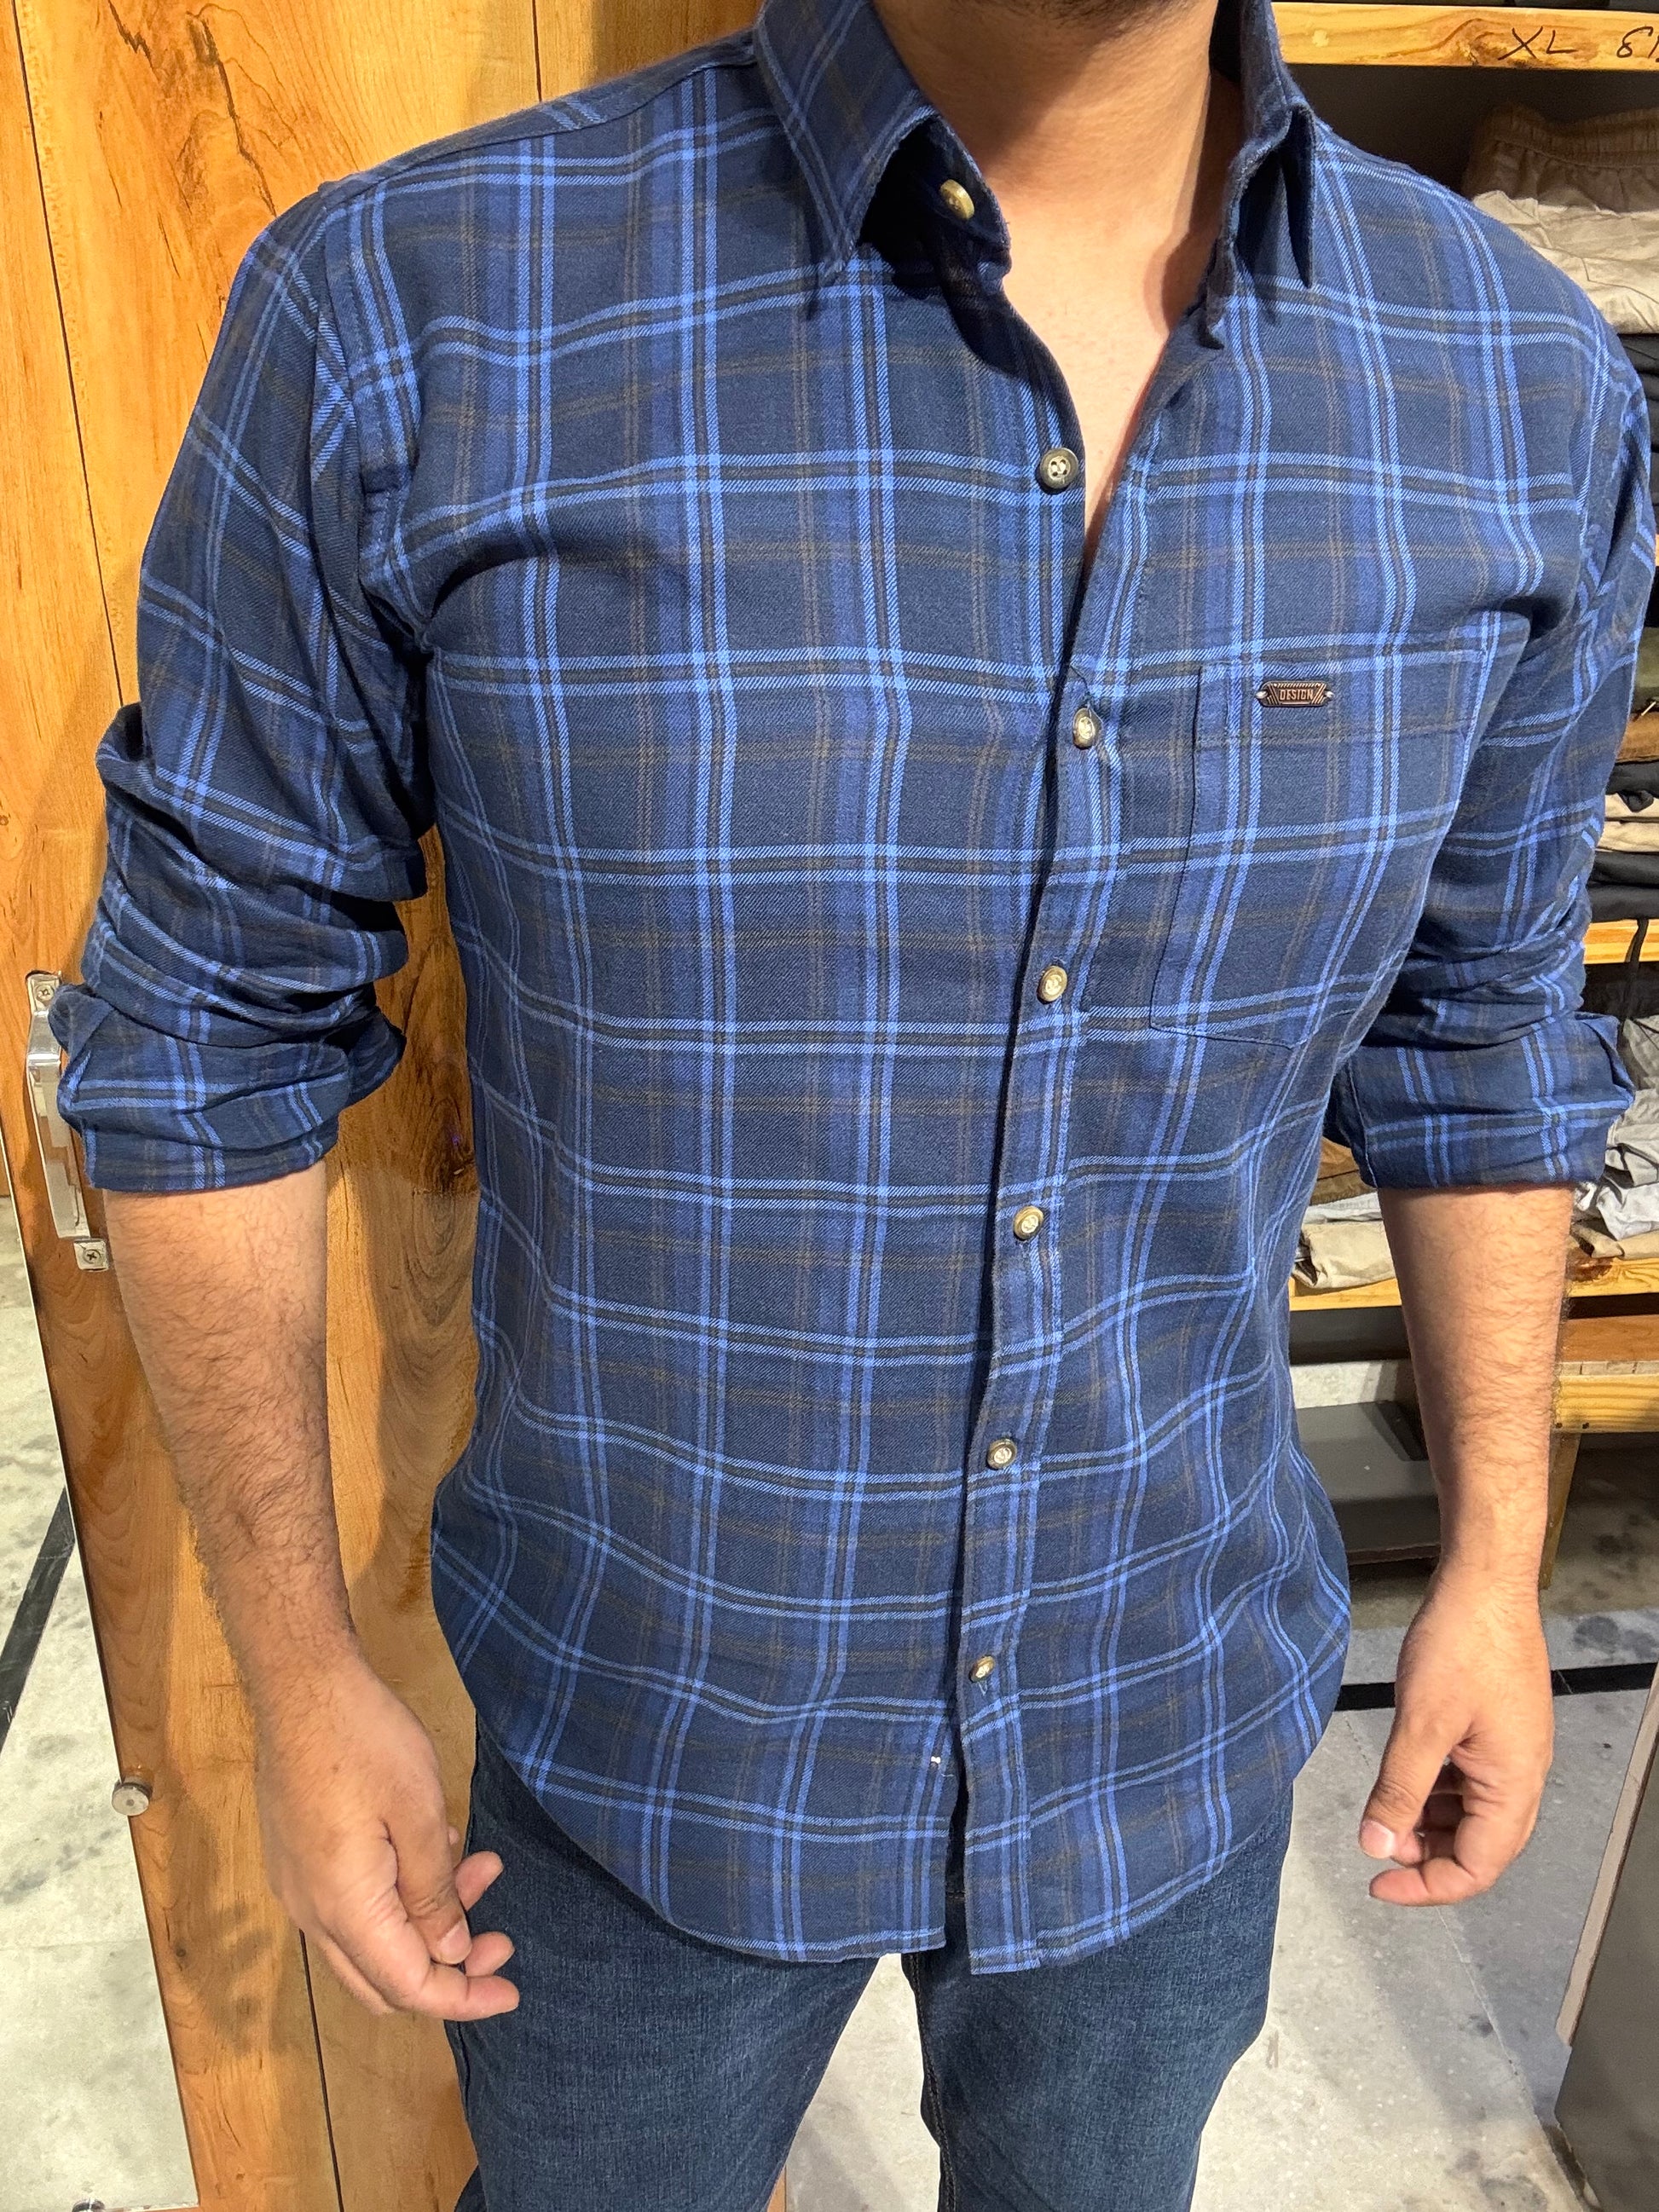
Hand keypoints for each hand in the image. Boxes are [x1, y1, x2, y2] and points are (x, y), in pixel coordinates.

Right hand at [253, 1652, 518, 2017]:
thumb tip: (449, 1955)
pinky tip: (435, 1848)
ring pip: (370, 1940)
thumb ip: (434, 1894)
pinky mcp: (299, 1858)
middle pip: (383, 1978)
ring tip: (483, 1867)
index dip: (463, 1998)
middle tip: (499, 1935)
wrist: (301, 1685)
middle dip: (447, 1968)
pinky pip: (354, 1904)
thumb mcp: (419, 1815)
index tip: (511, 1991)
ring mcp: (299, 1886)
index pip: (407, 1986)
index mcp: (345, 1909)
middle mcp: (312, 1913)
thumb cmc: (366, 1742)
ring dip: (428, 1922)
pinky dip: (399, 1897)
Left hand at [1358, 1563, 1553, 1905]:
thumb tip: (1375, 1845)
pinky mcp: (1497, 1729)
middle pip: (1479, 1847)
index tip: (1376, 1884)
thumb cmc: (1461, 1644)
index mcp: (1515, 1785)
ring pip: (1472, 1814)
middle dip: (1427, 1857)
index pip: (1477, 1867)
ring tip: (1384, 1814)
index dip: (1426, 1886)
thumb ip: (1399, 1788)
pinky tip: (1404, 1780)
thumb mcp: (1422, 1722)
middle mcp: (1523, 1776)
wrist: (1485, 1581)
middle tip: (1376, 1845)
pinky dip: (1435, 1790)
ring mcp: (1512, 1752)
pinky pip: (1469, 1781)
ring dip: (1429, 1824)